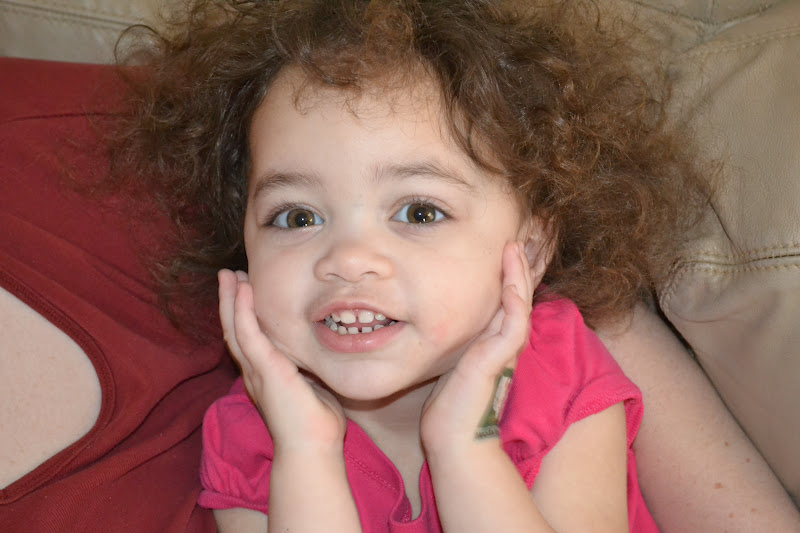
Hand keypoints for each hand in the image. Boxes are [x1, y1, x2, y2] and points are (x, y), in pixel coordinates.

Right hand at [218, 269, 346, 452]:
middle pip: (234, 330)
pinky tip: (242, 291)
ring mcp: (256, 371)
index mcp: (265, 377)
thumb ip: (308, 370)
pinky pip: (247, 334)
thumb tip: (319, 355)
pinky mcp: (264, 370)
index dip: (244, 315)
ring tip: (228, 275)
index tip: (245, 291)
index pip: (249, 339)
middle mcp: (254, 373)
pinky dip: (243, 311)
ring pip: (235, 328)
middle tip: (228, 275)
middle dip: (230, 302)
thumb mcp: (312, 387)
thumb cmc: (317, 424)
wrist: (312, 449)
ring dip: (231, 300)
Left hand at [419, 241, 533, 455]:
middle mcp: (502, 343)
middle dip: (518, 268)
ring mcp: (504, 350)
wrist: (451, 435)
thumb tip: (428, 319)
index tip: (500, 249)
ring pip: (520, 303)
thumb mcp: (447, 360)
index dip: (506, 275)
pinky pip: (515, 321)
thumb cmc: (447, 403)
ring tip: (515, 247)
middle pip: (517, 297)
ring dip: (519, 274)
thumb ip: (450, 341)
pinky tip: (511, 276)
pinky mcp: (500, 358)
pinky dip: (515, 297)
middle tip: (516, 239)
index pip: (504, 301)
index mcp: (492, 342)